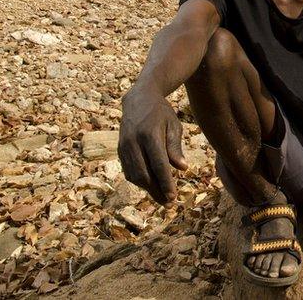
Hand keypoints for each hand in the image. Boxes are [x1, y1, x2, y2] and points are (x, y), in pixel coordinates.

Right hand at [118, 88, 187, 203]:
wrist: (139, 99)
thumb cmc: (161, 113)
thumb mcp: (174, 125)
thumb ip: (176, 147)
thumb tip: (182, 168)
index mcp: (150, 135)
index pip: (159, 165)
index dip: (166, 183)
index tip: (173, 197)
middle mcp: (134, 141)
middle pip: (144, 174)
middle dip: (156, 191)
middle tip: (168, 203)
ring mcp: (124, 146)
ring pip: (134, 175)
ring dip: (147, 189)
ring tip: (161, 197)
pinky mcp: (119, 149)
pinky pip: (128, 170)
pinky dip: (139, 180)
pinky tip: (150, 185)